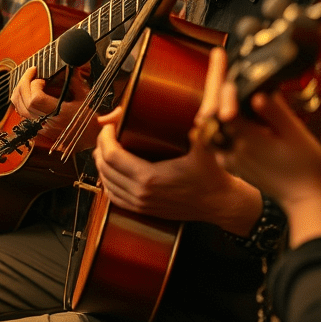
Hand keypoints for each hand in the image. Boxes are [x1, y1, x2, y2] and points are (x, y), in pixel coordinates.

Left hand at [10, 65, 93, 148]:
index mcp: (59, 114)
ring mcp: (41, 128)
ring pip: (19, 109)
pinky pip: (22, 115)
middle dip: (24, 83)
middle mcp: (47, 122)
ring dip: (19, 92)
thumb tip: (71, 67)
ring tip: (26, 80)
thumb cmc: (90, 120)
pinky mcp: (38, 130)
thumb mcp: (84, 99)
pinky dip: (19, 102)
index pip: (35, 99)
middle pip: (24, 101)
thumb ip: (75, 82)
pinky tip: (26, 93)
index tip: (42, 78)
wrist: (91, 140)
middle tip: (31, 72)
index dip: (34, 85)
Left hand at [94, 104, 259, 228]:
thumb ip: (198, 129)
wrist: (220, 203)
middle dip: (101, 146)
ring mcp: (141, 204)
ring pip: (106, 182)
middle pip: (104, 167)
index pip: (111, 155)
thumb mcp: (204, 148)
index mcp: (149, 177)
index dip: (105, 137)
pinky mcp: (143, 210)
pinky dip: (107, 182)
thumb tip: (198, 111)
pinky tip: (109, 170)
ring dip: (102, 164)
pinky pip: (114, 197)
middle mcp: (141, 193)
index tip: (110, 125)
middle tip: (106, 132)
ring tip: (105, 147)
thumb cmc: (211, 176)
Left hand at [195, 48, 320, 243]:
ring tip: (222, 77)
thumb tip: (256, 95)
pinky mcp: (229, 162)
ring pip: (211, 123)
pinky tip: (230, 105)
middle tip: (218, 58)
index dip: (222, 82)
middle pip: (211, 112)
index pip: (224, 106)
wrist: (306, 200)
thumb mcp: (296, 135)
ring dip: (215, 100)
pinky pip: (217, 134)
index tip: (220, 58)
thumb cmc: (307, 167)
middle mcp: (229, 150)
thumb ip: (275, 113)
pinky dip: (221, 117)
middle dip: (214, 85)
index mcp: (245, 141)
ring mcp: (226, 158)